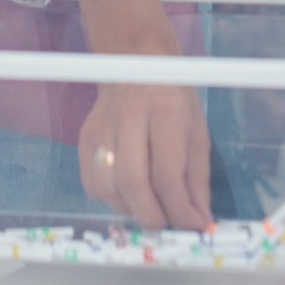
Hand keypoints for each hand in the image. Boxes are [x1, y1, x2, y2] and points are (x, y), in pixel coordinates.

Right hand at [79, 83, 211, 229]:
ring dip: (130, 209)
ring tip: (148, 206)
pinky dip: (110, 198)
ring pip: (107, 187)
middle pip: (133, 183)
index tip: (192, 225)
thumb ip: (198, 178)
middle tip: (167, 223)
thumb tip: (199, 220)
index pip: (167, 175)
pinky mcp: (85, 136)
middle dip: (152, 215)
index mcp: (165, 111)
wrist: (135, 58)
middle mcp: (129, 117)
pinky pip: (91, 182)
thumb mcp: (197, 130)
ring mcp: (102, 126)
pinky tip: (127, 192)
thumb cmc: (173, 95)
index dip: (180, 210)